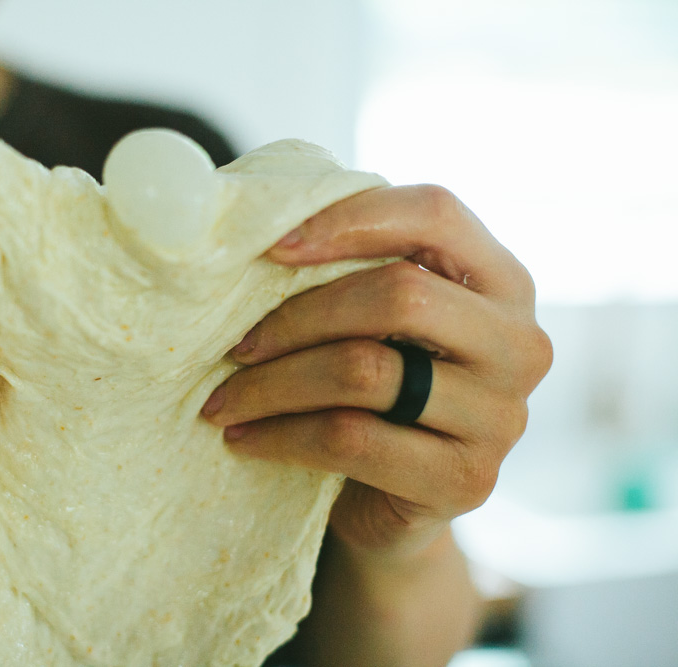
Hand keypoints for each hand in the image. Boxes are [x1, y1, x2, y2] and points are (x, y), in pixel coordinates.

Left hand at [201, 184, 551, 559]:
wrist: (392, 506)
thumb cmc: (375, 395)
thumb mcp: (376, 325)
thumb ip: (355, 274)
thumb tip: (262, 233)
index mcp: (501, 282)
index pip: (437, 215)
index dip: (350, 219)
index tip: (271, 248)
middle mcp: (519, 344)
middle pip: (399, 295)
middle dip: (298, 318)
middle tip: (236, 347)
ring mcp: (501, 417)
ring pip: (365, 371)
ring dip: (274, 384)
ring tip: (223, 400)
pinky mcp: (466, 480)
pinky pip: (350, 439)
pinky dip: (281, 436)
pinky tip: (244, 439)